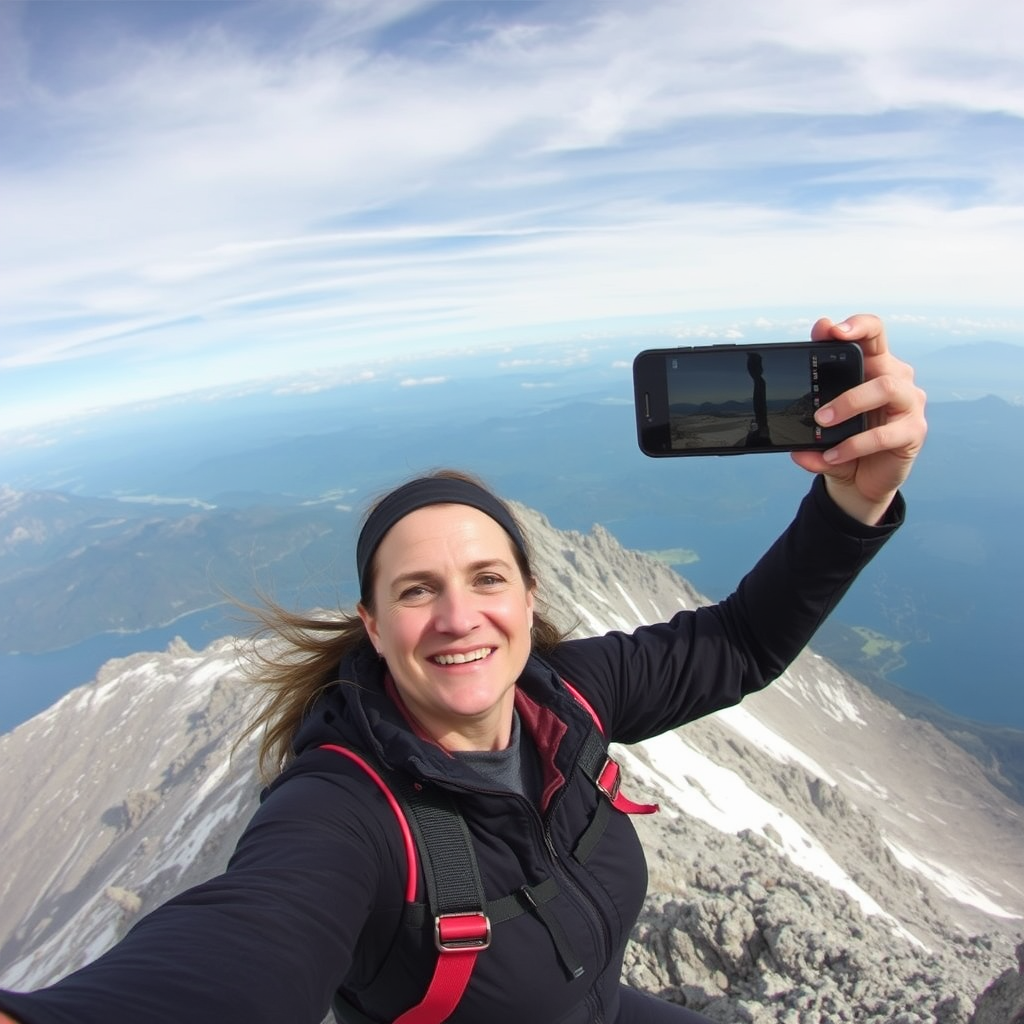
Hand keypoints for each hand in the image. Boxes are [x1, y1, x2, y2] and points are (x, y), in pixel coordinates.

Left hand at [791, 314, 927, 524]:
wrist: (860, 480)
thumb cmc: (842, 441)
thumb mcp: (820, 428)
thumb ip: (809, 425)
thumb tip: (794, 446)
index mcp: (873, 366)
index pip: (872, 333)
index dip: (856, 325)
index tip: (830, 330)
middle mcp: (896, 378)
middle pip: (880, 356)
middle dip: (847, 364)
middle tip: (817, 401)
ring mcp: (909, 403)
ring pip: (885, 388)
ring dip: (849, 403)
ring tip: (822, 421)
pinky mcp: (913, 431)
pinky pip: (884, 433)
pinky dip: (853, 446)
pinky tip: (832, 455)